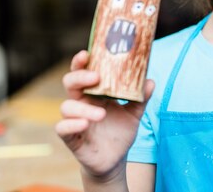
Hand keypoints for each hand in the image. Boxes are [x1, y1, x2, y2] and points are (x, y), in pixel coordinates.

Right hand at [55, 50, 154, 179]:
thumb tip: (150, 81)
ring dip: (83, 108)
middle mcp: (81, 103)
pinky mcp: (72, 138)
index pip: (83, 72)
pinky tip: (85, 124)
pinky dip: (71, 125)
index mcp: (94, 93)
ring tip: (101, 114)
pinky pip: (62, 128)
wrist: (115, 159)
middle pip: (70, 83)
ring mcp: (74, 120)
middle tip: (96, 77)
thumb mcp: (135, 113)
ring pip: (67, 107)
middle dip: (79, 77)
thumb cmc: (120, 131)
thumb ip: (141, 98)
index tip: (87, 54)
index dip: (81, 62)